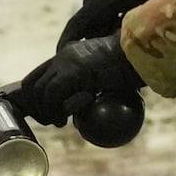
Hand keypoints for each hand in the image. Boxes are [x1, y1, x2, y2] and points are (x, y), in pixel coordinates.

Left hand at [9, 32, 143, 132]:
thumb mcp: (108, 77)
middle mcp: (64, 55)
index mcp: (70, 53)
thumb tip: (86, 107)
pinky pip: (52, 95)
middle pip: (33, 83)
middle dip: (37, 106)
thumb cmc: (134, 68)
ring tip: (59, 122)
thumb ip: (92, 86)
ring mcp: (66, 61)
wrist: (142, 55)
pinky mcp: (73, 71)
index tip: (47, 112)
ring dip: (46, 111)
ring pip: (40, 91)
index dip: (37, 96)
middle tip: (51, 120)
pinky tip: (64, 120)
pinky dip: (55, 110)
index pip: (40, 74)